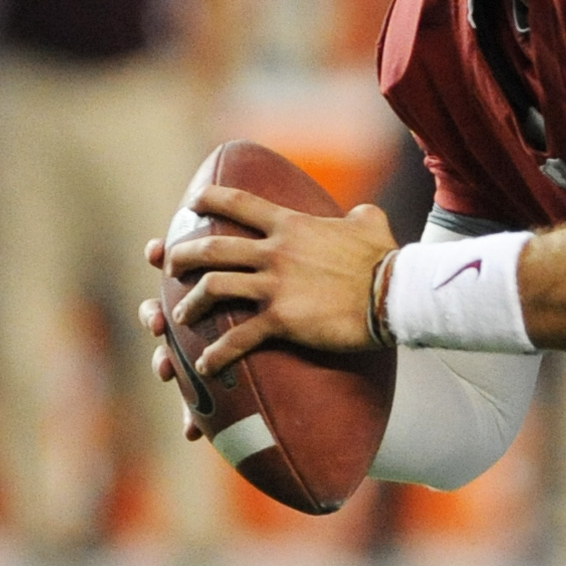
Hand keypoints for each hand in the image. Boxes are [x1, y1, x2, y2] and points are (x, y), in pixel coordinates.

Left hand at [147, 186, 396, 378]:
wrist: (394, 296)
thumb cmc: (385, 261)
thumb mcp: (371, 225)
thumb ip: (358, 215)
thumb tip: (360, 212)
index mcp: (289, 225)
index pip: (236, 203)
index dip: (207, 200)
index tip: (191, 205)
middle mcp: (273, 252)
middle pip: (210, 248)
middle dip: (182, 256)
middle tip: (170, 267)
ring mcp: (274, 287)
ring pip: (213, 289)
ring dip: (190, 305)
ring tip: (180, 317)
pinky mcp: (281, 321)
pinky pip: (238, 337)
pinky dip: (217, 353)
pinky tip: (205, 365)